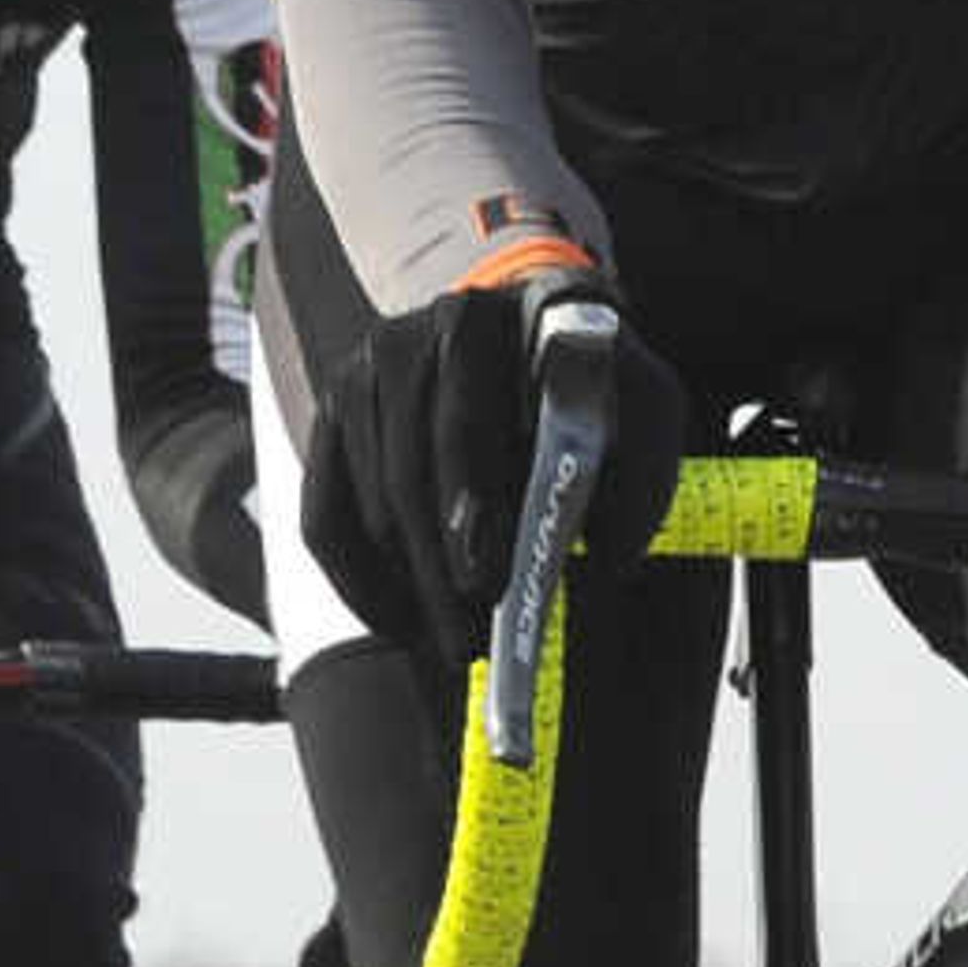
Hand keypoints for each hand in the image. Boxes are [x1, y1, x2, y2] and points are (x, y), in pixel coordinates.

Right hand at [300, 261, 686, 663]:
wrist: (524, 331)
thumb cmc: (587, 383)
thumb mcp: (642, 405)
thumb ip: (640, 474)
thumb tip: (606, 565)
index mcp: (481, 323)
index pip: (464, 425)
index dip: (469, 506)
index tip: (483, 582)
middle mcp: (403, 340)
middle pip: (407, 480)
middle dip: (437, 575)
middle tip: (467, 643)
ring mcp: (357, 379)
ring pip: (368, 511)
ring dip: (408, 588)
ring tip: (451, 639)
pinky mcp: (331, 420)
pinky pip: (325, 519)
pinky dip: (359, 582)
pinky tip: (400, 621)